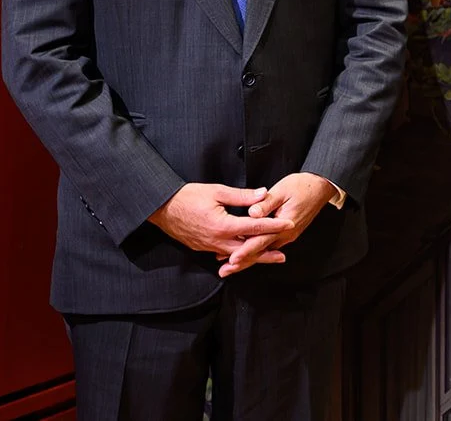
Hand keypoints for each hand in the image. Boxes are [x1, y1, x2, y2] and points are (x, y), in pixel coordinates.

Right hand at [147, 183, 295, 267]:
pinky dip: (236, 255)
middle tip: (283, 256)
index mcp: (223, 226)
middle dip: (266, 253)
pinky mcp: (202, 247)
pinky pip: (223, 253)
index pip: (255, 228)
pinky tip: (244, 254)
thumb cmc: (188, 197)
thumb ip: (242, 196)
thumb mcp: (217, 191)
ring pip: (235, 255)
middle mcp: (217, 240)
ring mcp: (208, 246)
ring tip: (268, 257)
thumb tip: (264, 194)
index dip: (274, 226)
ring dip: (252, 256)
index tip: (289, 224)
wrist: (161, 208)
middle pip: (247, 250)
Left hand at [218, 172, 336, 277]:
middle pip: (261, 252)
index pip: (261, 241)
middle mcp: (286, 234)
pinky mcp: (286, 233)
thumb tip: (252, 213)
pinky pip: (268, 246)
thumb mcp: (282, 190)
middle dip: (242, 263)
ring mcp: (287, 235)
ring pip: (264, 251)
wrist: (320, 187)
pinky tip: (244, 254)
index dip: (245, 250)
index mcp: (285, 225)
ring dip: (247, 259)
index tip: (232, 259)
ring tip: (230, 267)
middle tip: (225, 271)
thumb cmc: (302, 186)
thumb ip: (266, 203)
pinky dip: (255, 252)